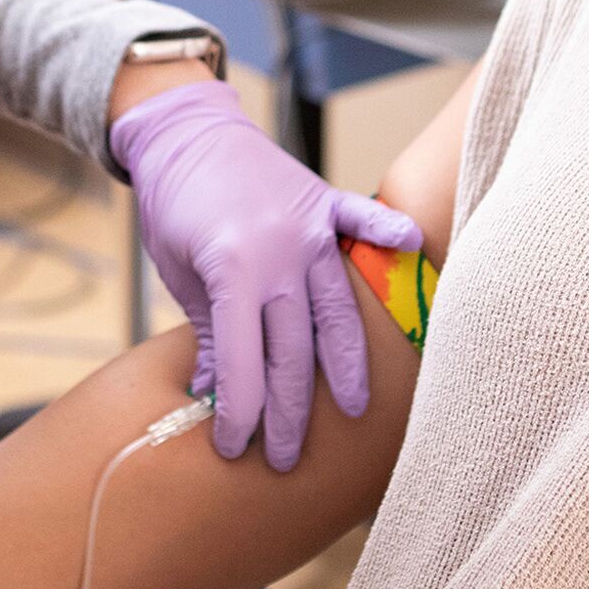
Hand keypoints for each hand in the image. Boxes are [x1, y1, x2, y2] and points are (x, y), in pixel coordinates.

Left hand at [110, 80, 422, 469]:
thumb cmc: (174, 204)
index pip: (244, 360)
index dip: (241, 412)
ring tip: (354, 409)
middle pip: (294, 350)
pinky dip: (387, 231)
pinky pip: (363, 219)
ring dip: (344, 364)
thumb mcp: (179, 272)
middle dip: (289, 412)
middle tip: (288, 458)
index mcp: (234, 270)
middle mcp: (280, 252)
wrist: (183, 131)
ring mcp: (309, 226)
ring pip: (336, 309)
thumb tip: (221, 392)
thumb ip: (209, 329)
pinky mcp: (324, 201)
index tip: (236, 449)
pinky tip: (414, 249)